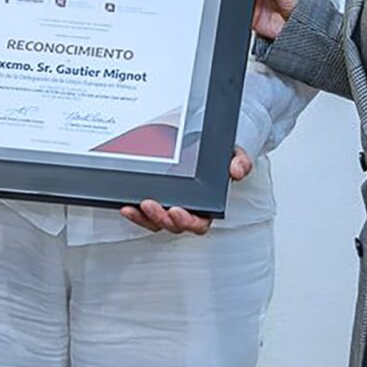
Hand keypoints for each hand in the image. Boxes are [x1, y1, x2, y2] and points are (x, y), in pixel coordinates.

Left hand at [119, 148, 252, 233]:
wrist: (206, 141)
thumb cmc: (220, 155)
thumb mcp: (233, 154)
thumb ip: (239, 162)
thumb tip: (236, 170)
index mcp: (207, 206)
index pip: (199, 223)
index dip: (188, 222)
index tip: (178, 211)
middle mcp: (188, 209)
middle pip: (174, 225)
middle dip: (162, 219)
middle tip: (152, 205)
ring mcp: (170, 205)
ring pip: (157, 221)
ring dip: (145, 218)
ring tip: (136, 207)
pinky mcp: (156, 198)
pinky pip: (144, 212)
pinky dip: (135, 212)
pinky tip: (127, 206)